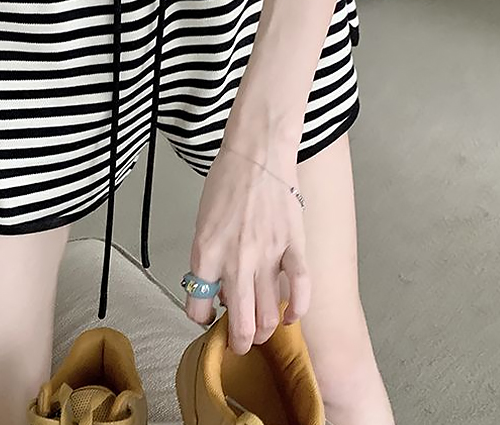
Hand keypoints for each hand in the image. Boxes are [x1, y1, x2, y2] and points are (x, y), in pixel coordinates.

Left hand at [185, 141, 311, 354]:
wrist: (256, 155)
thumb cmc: (227, 182)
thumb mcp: (203, 222)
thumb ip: (208, 258)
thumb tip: (218, 288)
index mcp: (206, 252)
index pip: (198, 305)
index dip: (200, 317)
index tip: (206, 315)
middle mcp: (236, 259)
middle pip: (239, 322)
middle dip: (239, 342)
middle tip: (240, 343)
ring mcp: (268, 255)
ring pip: (269, 314)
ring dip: (265, 330)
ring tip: (262, 331)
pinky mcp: (293, 246)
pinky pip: (301, 289)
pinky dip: (298, 309)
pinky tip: (292, 316)